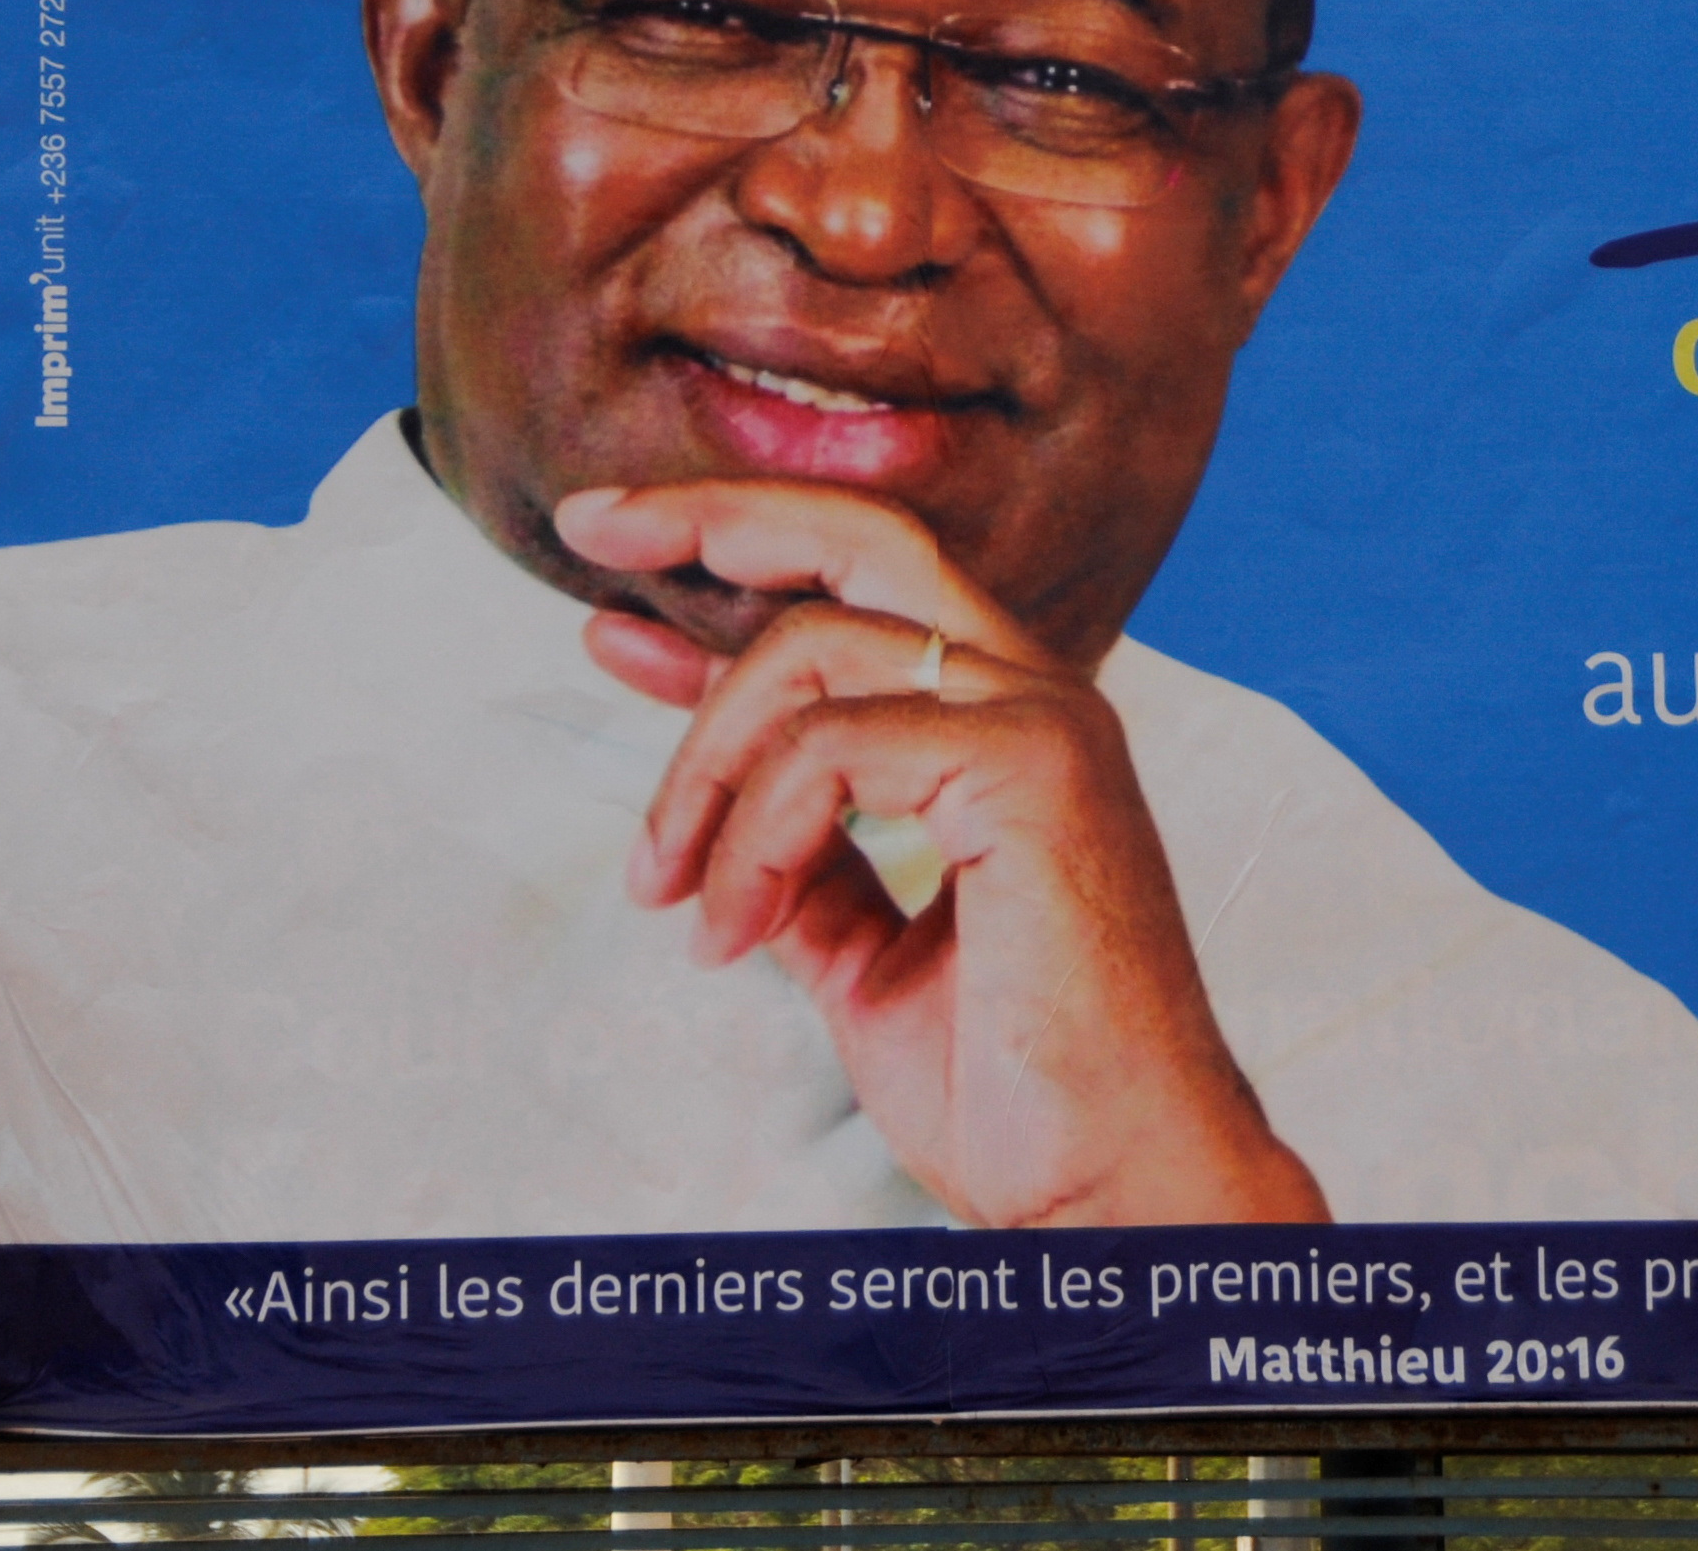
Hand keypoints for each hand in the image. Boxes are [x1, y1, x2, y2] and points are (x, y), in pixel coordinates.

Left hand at [559, 478, 1327, 1230]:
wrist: (1107, 1182)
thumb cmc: (1015, 1087)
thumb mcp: (865, 958)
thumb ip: (803, 867)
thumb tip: (705, 817)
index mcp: (1003, 728)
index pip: (856, 595)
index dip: (726, 568)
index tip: (606, 586)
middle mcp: (1034, 695)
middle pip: (860, 536)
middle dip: (711, 515)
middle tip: (590, 530)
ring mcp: (1042, 720)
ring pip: (813, 646)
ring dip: (701, 767)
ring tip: (667, 891)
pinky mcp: (1032, 768)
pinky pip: (831, 748)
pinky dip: (751, 838)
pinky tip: (732, 929)